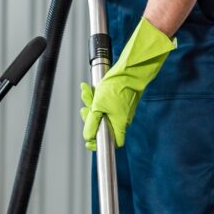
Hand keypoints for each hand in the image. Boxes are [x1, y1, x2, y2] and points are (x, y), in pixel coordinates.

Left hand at [80, 18, 176, 150]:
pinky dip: (95, 98)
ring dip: (90, 104)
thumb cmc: (117, 87)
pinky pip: (103, 103)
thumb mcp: (98, 106)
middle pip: (101, 127)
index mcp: (118, 124)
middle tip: (85, 110)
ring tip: (86, 93)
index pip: (112, 143)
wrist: (129, 70)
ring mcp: (119, 110)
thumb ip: (92, 123)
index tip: (89, 140)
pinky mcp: (117, 102)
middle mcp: (120, 120)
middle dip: (89, 118)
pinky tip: (88, 89)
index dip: (98, 143)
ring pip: (100, 113)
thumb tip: (88, 137)